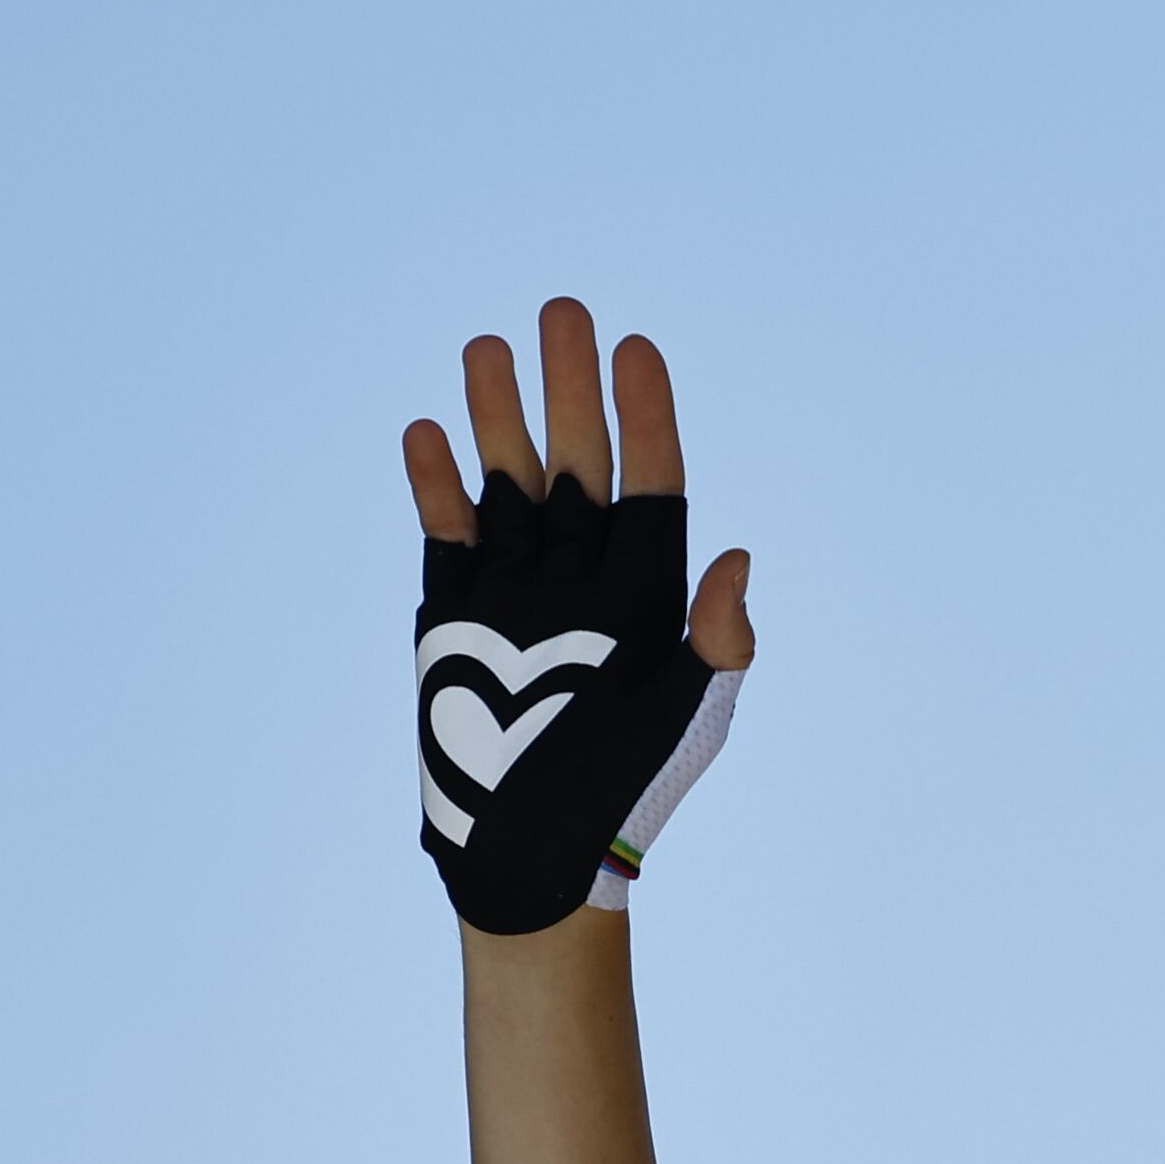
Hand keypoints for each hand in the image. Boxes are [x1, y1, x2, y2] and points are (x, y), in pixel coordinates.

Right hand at [399, 299, 764, 934]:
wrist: (537, 854)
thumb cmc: (627, 791)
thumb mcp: (687, 717)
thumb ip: (716, 641)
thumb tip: (736, 561)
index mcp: (648, 592)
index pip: (654, 482)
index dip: (646, 415)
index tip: (638, 350)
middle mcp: (583, 577)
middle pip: (578, 461)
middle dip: (569, 388)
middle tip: (563, 309)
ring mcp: (516, 588)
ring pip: (508, 480)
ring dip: (497, 415)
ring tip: (488, 345)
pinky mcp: (455, 610)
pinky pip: (448, 530)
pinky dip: (437, 485)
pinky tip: (427, 433)